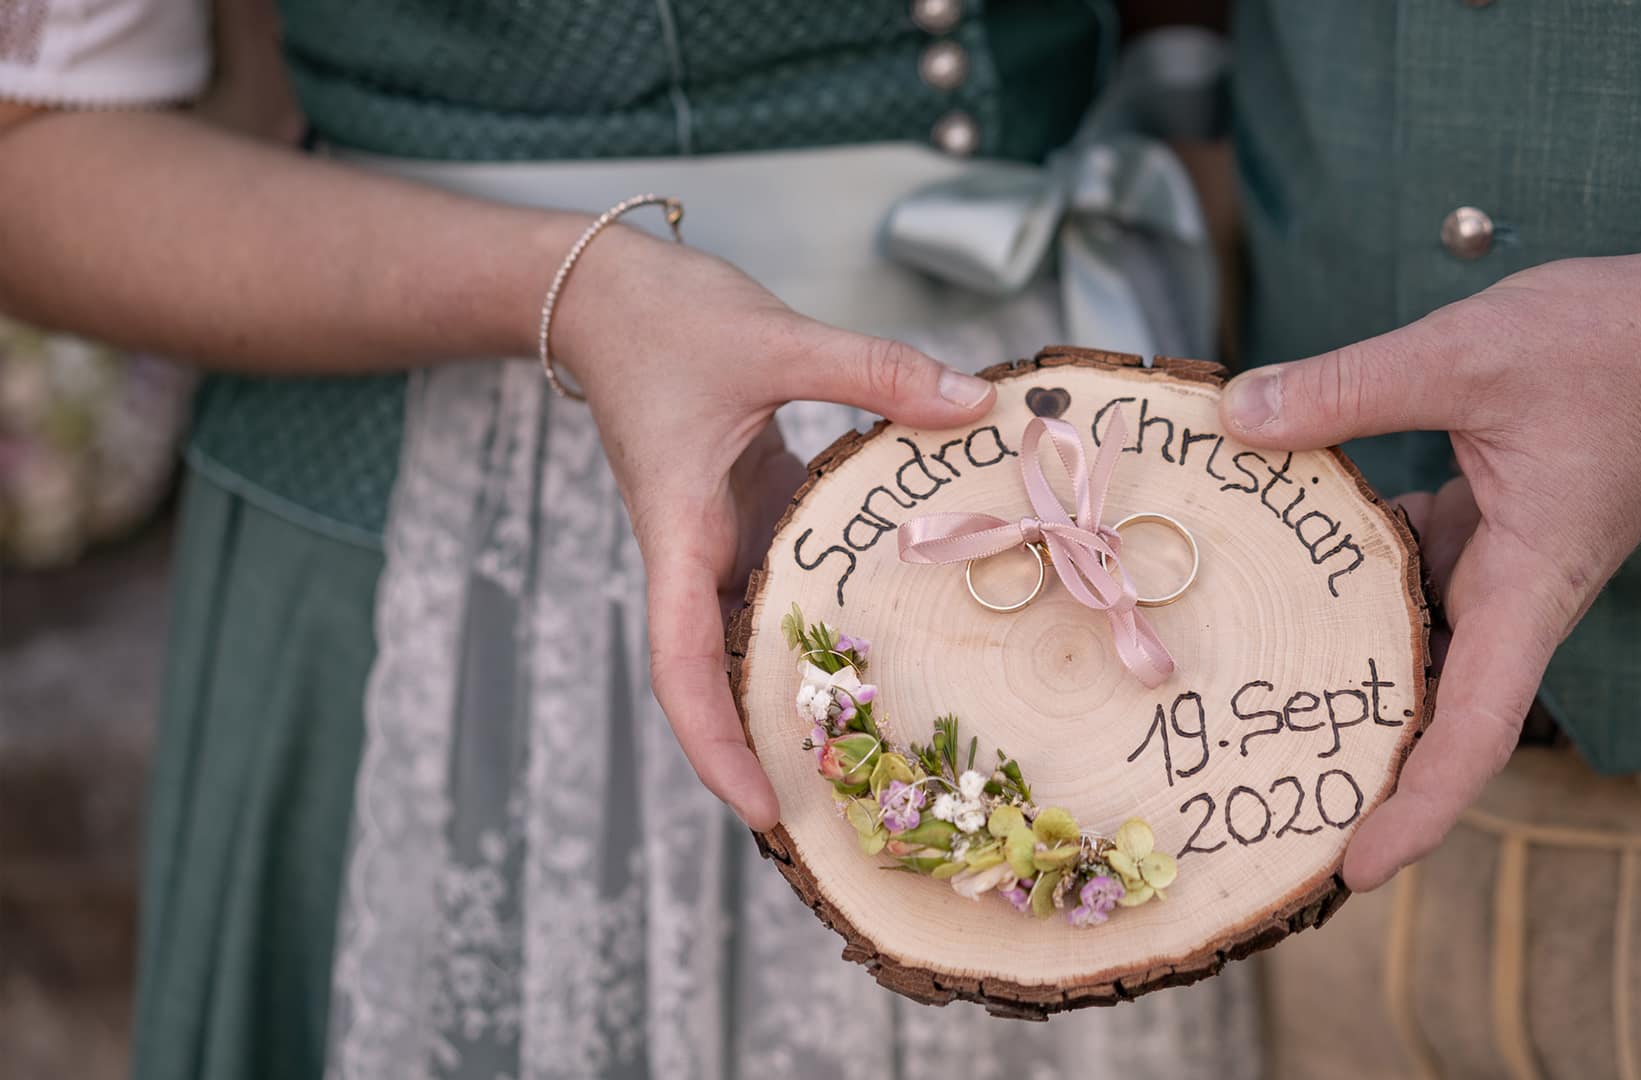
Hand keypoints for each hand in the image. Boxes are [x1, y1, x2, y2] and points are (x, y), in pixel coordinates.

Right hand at [554, 227, 995, 829]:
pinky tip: (886, 640)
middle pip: (714, 679)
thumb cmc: (665, 315)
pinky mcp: (743, 513)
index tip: (760, 809)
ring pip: (748, 640)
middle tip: (847, 811)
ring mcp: (718, 538)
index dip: (714, 745)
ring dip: (796, 693)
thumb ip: (873, 370)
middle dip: (766, 748)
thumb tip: (971, 403)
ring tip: (878, 751)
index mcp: (679, 533)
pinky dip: (821, 622)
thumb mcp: (773, 338)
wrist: (602, 290)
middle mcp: (694, 554)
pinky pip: (779, 587)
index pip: (678, 666)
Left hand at [1218, 241, 1640, 889]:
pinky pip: (1405, 563)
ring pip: (1410, 636)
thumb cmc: (1620, 347)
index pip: (1473, 733)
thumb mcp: (1465, 357)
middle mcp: (1511, 594)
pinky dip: (1346, 566)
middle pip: (1431, 708)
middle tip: (1264, 796)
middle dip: (1361, 760)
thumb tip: (1236, 418)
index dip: (1418, 811)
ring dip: (1342, 661)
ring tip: (1241, 686)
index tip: (1356, 868)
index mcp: (1526, 590)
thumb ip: (1346, 388)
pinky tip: (1274, 549)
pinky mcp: (1486, 518)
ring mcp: (1498, 561)